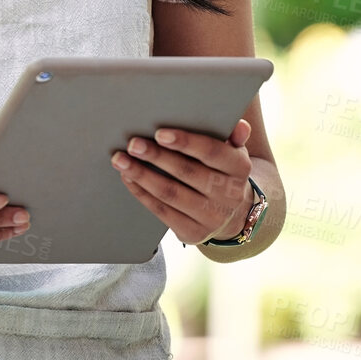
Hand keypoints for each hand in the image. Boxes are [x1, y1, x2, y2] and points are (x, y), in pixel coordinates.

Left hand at [110, 120, 253, 244]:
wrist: (233, 215)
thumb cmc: (223, 172)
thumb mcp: (233, 153)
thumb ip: (232, 137)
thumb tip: (240, 126)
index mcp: (240, 168)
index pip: (212, 152)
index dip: (185, 142)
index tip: (159, 133)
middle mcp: (229, 195)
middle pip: (187, 172)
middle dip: (156, 157)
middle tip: (133, 144)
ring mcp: (211, 217)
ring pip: (170, 194)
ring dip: (142, 175)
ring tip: (120, 160)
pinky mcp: (192, 233)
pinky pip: (162, 212)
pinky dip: (141, 193)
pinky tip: (127, 178)